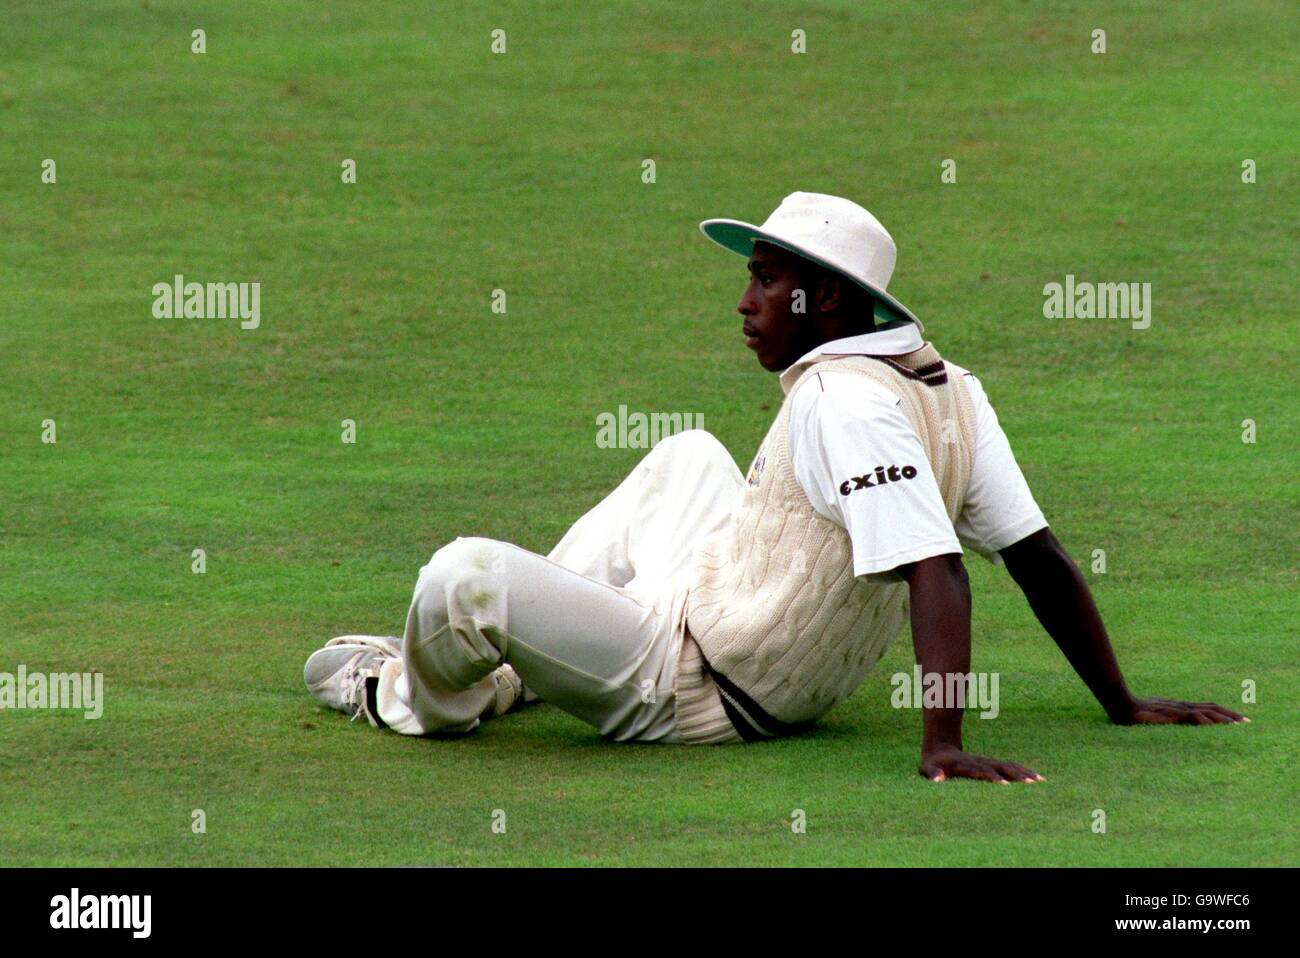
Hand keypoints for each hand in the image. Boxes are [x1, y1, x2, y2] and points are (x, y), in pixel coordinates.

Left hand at [919, 744, 1043, 784]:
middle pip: (1000, 767)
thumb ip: (932, 774)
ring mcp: (987, 761)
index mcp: (965, 764)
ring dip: (1024, 772)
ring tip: (1040, 780)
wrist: (940, 746)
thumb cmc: (933, 763)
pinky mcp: (992, 763)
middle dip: (1015, 775)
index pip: (980, 771)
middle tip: (1031, 783)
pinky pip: (1010, 766)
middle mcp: (979, 761)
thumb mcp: (927, 768)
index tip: (1005, 785)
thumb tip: (938, 780)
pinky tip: (1037, 777)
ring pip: (1008, 765)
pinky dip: (1024, 771)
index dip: (992, 777)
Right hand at [1114, 696, 1247, 725]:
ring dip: (1224, 719)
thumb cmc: (1133, 713)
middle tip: (1247, 723)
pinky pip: (1194, 717)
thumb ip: (1165, 722)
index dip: (1222, 713)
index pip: (1206, 707)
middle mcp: (1182, 705)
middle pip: (1212, 708)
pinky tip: (1216, 728)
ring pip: (1207, 711)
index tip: (1237, 720)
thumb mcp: (1154, 719)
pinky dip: (1207, 722)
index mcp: (1179, 707)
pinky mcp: (1172, 714)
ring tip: (1239, 726)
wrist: (1121, 705)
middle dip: (1230, 715)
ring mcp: (1178, 708)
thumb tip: (1171, 729)